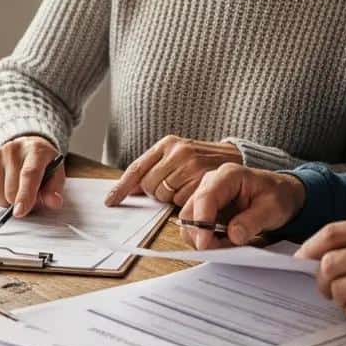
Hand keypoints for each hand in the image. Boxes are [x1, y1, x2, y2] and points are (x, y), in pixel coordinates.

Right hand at [0, 135, 65, 217]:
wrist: (27, 148)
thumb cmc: (43, 165)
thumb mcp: (55, 174)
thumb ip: (55, 190)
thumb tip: (54, 202)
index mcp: (36, 150)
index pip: (29, 174)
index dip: (25, 195)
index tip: (20, 213)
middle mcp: (13, 149)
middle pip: (11, 190)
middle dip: (19, 202)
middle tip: (28, 196)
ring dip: (7, 202)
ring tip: (16, 190)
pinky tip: (4, 187)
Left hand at [105, 136, 241, 207]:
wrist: (235, 157)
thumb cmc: (201, 159)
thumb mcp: (177, 154)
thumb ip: (153, 168)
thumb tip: (127, 190)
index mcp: (167, 143)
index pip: (137, 168)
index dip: (121, 187)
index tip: (110, 201)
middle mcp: (178, 152)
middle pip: (148, 185)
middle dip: (155, 192)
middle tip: (172, 187)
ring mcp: (191, 165)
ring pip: (163, 196)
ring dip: (170, 198)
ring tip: (185, 187)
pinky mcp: (203, 180)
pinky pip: (181, 202)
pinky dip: (185, 202)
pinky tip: (194, 192)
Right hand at [178, 163, 305, 248]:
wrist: (281, 194)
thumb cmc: (278, 196)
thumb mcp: (273, 208)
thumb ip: (253, 221)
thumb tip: (233, 235)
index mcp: (228, 175)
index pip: (205, 197)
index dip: (202, 222)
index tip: (205, 244)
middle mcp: (211, 183)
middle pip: (190, 212)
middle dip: (201, 235)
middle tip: (222, 250)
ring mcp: (206, 196)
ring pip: (190, 223)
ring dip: (205, 239)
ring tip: (230, 245)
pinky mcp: (206, 210)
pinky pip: (197, 229)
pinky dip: (209, 240)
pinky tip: (226, 242)